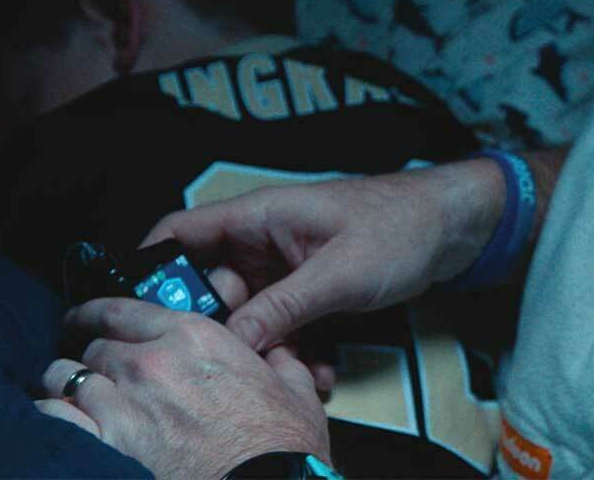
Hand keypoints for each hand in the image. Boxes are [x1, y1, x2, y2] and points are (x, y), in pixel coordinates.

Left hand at [36, 298, 330, 478]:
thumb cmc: (282, 449)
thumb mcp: (295, 392)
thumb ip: (279, 362)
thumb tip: (279, 354)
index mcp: (194, 338)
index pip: (122, 309)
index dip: (95, 312)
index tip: (86, 318)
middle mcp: (150, 363)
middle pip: (94, 346)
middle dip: (94, 358)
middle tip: (99, 374)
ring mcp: (122, 404)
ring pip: (65, 377)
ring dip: (68, 386)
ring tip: (72, 398)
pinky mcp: (104, 444)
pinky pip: (53, 415)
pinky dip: (52, 416)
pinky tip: (59, 423)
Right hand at [140, 159, 505, 350]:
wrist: (454, 228)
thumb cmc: (400, 226)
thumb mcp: (338, 273)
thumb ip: (283, 307)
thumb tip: (233, 340)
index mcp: (260, 217)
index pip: (182, 232)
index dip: (151, 267)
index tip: (139, 311)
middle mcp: (265, 240)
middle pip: (213, 288)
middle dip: (223, 330)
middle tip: (237, 364)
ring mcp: (287, 266)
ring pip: (253, 315)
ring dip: (269, 348)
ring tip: (290, 376)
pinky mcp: (311, 290)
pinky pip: (287, 324)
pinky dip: (298, 348)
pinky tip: (319, 373)